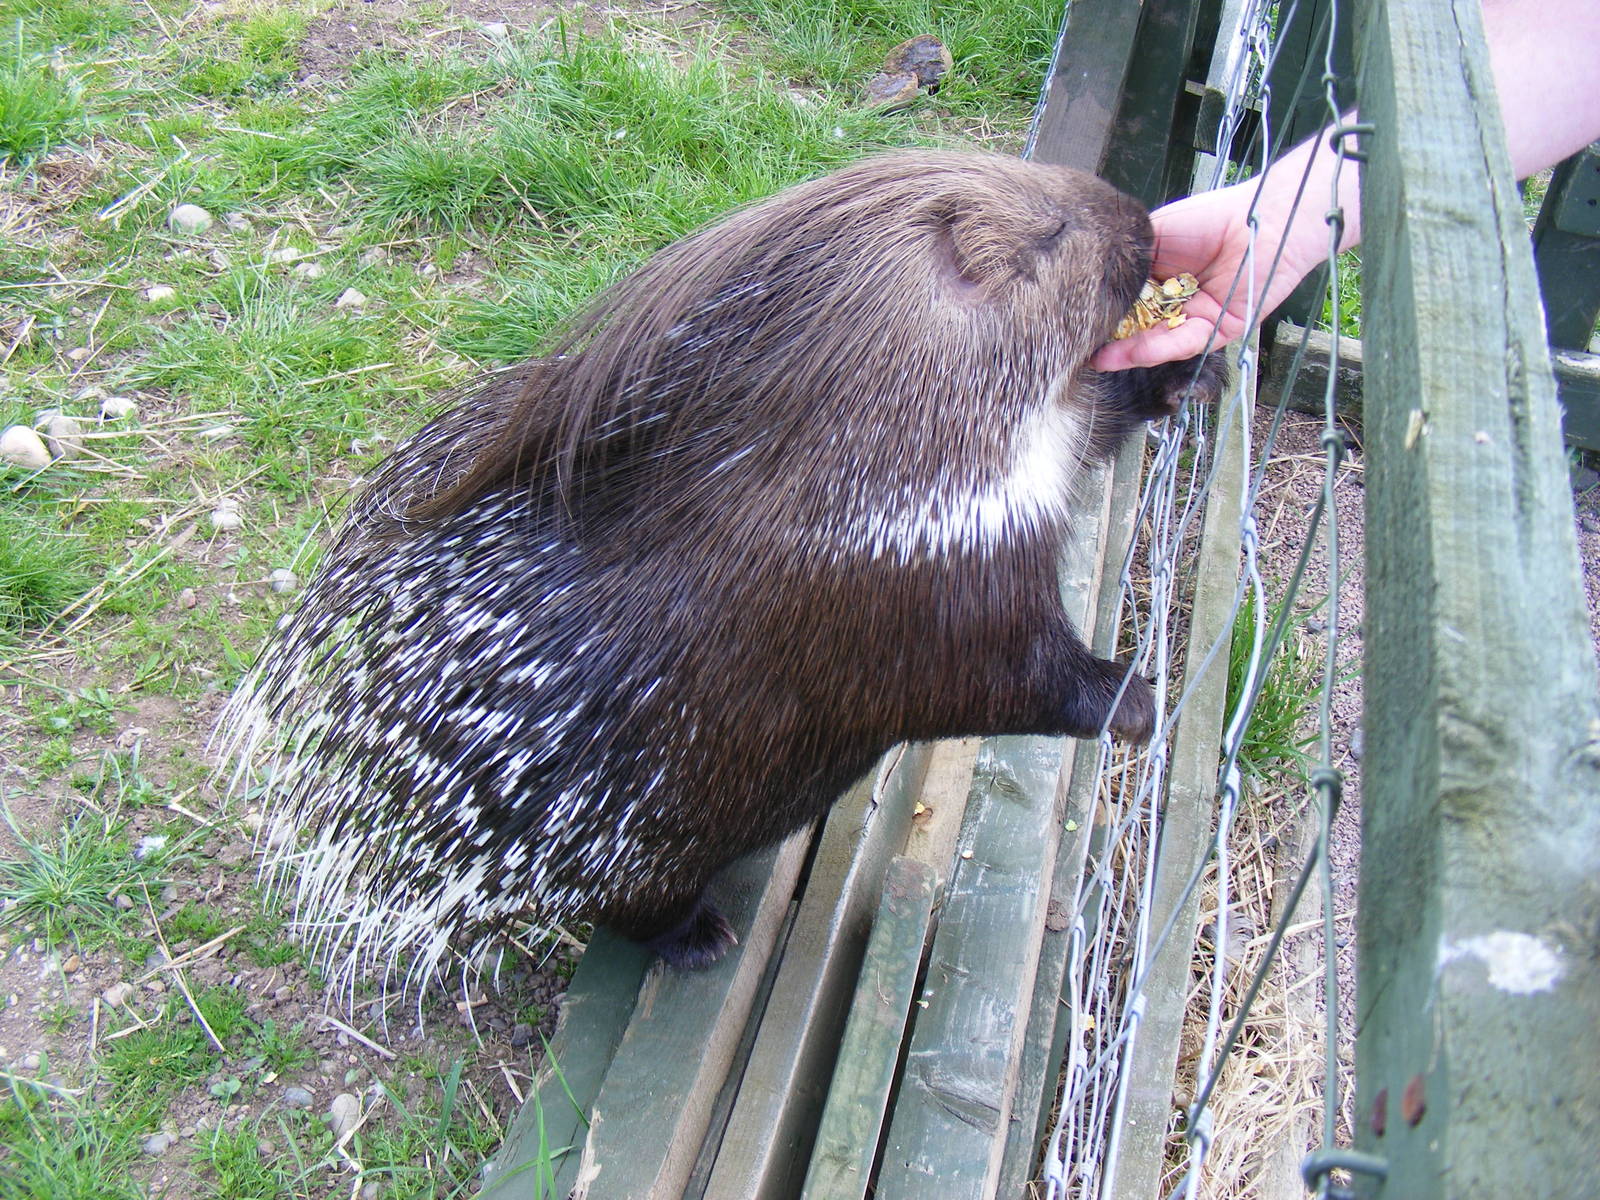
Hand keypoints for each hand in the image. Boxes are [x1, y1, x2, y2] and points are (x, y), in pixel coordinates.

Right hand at [1090, 180, 1330, 370]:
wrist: (1260, 221)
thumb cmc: (1211, 217)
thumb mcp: (1156, 233)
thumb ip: (1129, 257)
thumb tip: (1092, 277)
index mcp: (1161, 278)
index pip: (1125, 303)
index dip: (1102, 313)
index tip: (1072, 320)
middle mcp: (1176, 302)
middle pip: (1138, 327)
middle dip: (1109, 340)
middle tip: (1077, 348)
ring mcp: (1196, 318)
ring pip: (1156, 342)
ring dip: (1126, 353)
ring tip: (1097, 359)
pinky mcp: (1218, 331)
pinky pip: (1182, 343)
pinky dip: (1155, 349)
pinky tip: (1128, 352)